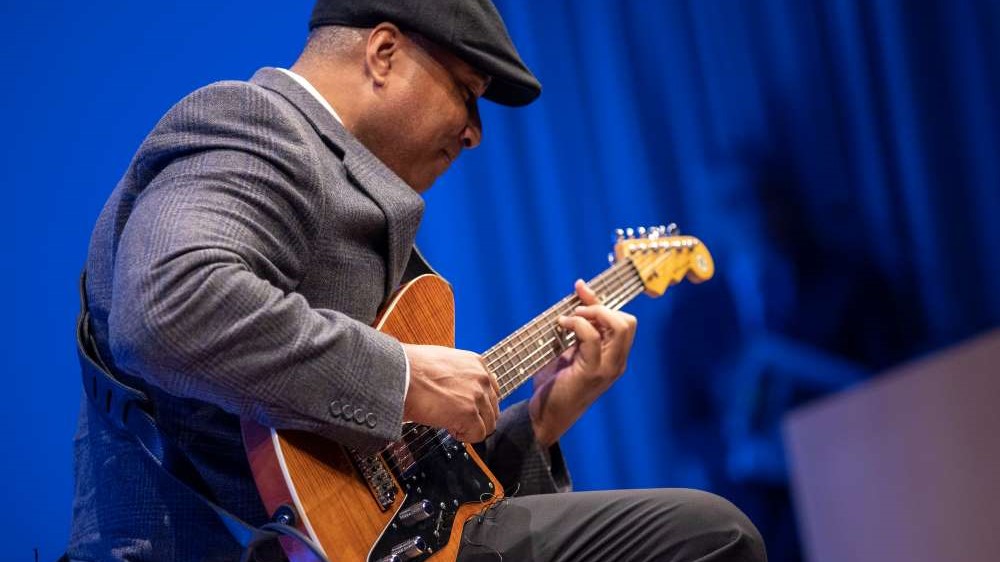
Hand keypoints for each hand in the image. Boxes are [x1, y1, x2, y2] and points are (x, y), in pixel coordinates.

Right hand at [401, 344, 499, 442]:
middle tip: (456, 418)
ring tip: (450, 423)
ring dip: (470, 427)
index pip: (492, 390)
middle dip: (477, 417)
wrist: (399, 374)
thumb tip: (458, 389)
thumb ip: (458, 374)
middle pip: (492, 409)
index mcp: (476, 363)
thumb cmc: (411, 368)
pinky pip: (478, 435)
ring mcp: (477, 396)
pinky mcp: (469, 413)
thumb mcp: (442, 362)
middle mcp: (481, 378)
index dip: (478, 403)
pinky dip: (464, 436)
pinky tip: (448, 428)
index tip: (466, 408)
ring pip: (489, 424)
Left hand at [529, 279, 637, 446]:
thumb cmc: (555, 383)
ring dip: (592, 313)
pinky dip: (577, 324)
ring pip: (620, 326)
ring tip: (570, 319)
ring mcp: (608, 368)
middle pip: (628, 321)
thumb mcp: (569, 348)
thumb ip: (578, 326)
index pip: (623, 321)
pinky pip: (593, 338)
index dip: (602, 303)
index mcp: (614, 356)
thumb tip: (579, 291)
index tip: (580, 292)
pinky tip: (562, 326)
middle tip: (576, 311)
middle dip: (601, 307)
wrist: (545, 415)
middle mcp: (617, 362)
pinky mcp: (592, 372)